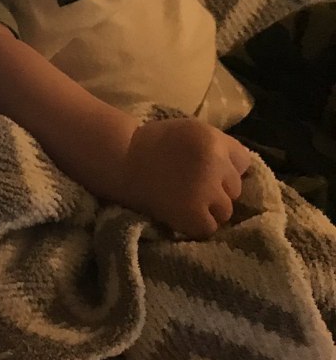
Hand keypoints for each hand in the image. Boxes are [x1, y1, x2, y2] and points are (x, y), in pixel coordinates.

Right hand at [118, 118, 250, 238]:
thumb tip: (239, 171)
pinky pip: (209, 227)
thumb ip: (216, 146)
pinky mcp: (193, 213)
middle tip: (190, 187)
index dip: (226, 169)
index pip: (243, 162)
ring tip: (183, 203)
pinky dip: (195, 225)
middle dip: (216, 189)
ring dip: (208, 209)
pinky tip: (179, 215)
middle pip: (235, 189)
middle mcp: (215, 163)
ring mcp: (205, 190)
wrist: (117, 159)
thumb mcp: (188, 132)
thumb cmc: (150, 144)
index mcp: (214, 139)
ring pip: (224, 210)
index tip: (207, 171)